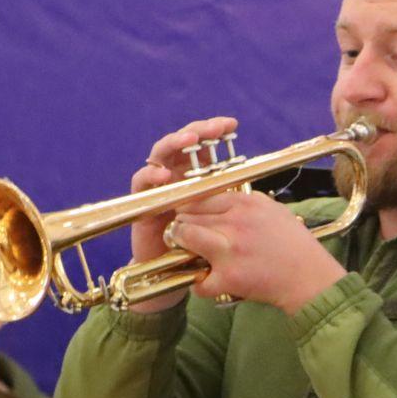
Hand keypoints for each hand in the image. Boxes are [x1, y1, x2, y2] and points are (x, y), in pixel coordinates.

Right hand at [125, 116, 237, 312]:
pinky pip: (141, 182)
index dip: (215, 131)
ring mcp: (157, 186)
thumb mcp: (222, 220)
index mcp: (195, 174)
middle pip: (182, 143)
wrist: (177, 273)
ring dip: (174, 144)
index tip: (232, 124)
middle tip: (211, 129)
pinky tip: (164, 175)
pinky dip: (151, 175)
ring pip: (160, 155)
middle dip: (197, 131)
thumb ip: (231, 202)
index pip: (204, 145)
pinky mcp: (141, 201)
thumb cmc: (204, 246)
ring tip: (189, 140)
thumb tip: (255, 188)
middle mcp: (175, 175)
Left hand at [166, 188, 344, 314]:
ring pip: (184, 238)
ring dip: (182, 247)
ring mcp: (229, 249)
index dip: (188, 207)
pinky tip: (208, 282)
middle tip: (184, 237)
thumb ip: (245, 201)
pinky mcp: (229, 277)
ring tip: (189, 255)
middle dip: (182, 227)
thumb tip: (221, 199)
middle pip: (187, 216)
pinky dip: (199, 284)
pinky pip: (198, 280)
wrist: (310, 277)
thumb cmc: (295, 245)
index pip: (200, 196)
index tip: (186, 215)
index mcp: (245, 203)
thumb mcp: (273, 210)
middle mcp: (234, 222)